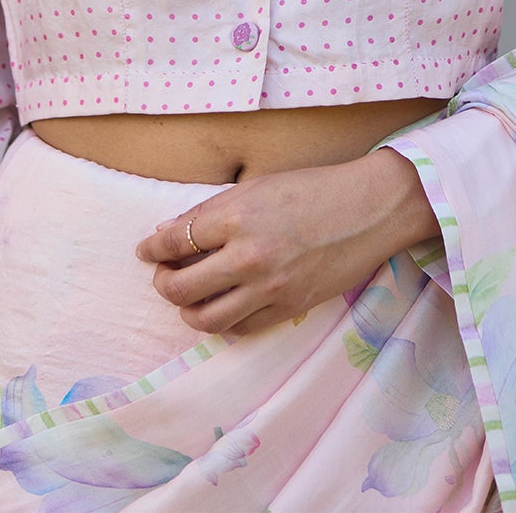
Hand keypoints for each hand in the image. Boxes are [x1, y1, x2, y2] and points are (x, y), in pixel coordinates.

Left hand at [134, 148, 436, 336]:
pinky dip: (222, 321)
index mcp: (236, 217)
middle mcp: (248, 257)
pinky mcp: (288, 308)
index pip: (173, 241)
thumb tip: (168, 232)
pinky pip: (240, 328)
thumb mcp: (256, 186)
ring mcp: (269, 288)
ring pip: (204, 318)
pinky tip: (222, 305)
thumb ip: (211, 212)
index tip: (146, 249)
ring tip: (189, 295)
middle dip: (163, 282)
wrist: (369, 208)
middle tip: (165, 273)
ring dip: (187, 309)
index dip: (152, 247)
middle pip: (180, 288)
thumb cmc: (313, 188)